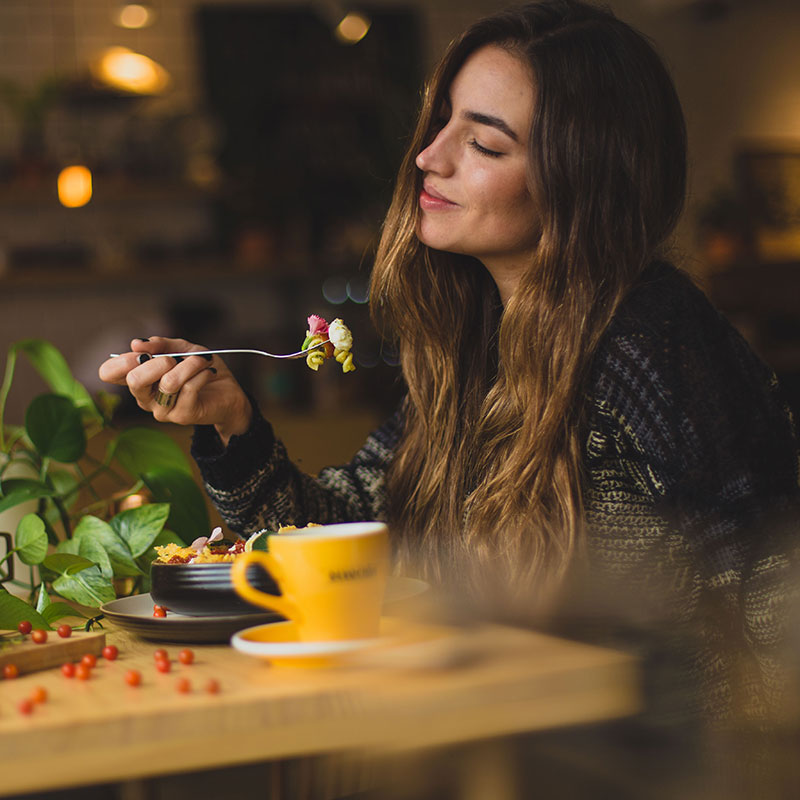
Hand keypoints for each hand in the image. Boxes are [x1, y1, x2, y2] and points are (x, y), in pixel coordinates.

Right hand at [98, 337, 251, 445]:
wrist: (228, 392)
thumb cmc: (201, 369)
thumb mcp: (182, 349)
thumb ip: (160, 344)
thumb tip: (137, 344)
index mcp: (138, 379)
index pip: (109, 373)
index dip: (122, 360)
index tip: (143, 352)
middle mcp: (145, 398)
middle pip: (134, 380)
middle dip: (158, 362)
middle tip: (174, 358)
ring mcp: (162, 410)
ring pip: (168, 382)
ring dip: (190, 365)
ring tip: (203, 360)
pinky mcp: (182, 416)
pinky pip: (190, 388)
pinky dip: (202, 373)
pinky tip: (209, 371)